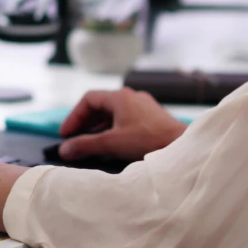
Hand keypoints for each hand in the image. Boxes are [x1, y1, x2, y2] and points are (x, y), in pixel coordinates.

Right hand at [56, 88, 187, 161]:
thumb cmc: (148, 141)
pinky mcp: (153, 117)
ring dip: (99, 127)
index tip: (66, 134)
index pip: (88, 99)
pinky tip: (114, 144)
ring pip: (115, 113)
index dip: (74, 116)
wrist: (183, 147)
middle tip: (75, 138)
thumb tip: (64, 150)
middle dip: (85, 122)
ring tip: (91, 143)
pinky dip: (114, 129)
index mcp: (120, 97)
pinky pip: (127, 119)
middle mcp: (132, 96)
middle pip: (101, 105)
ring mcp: (144, 106)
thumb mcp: (112, 143)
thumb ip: (85, 145)